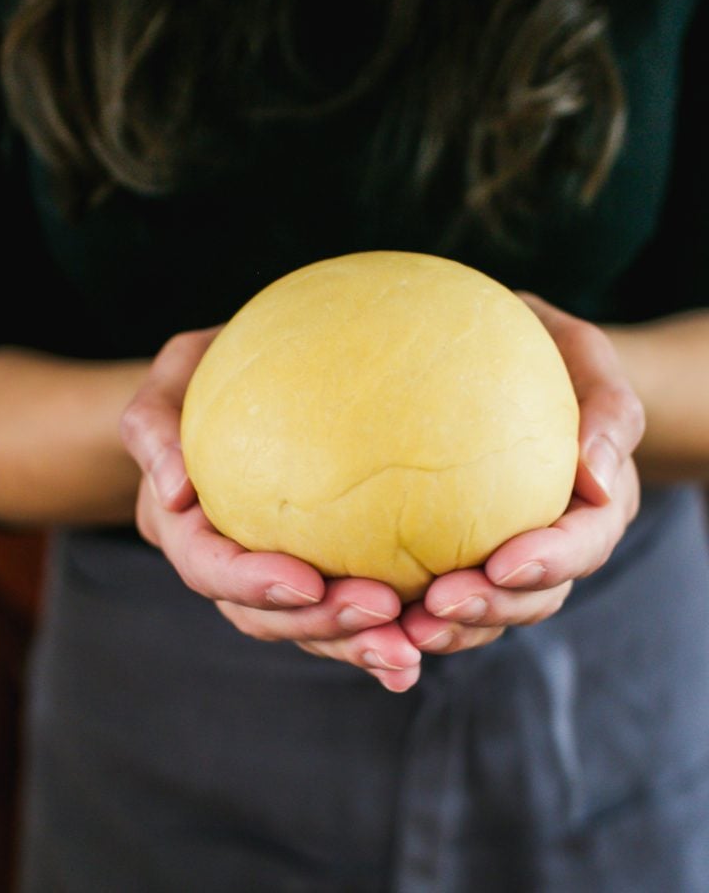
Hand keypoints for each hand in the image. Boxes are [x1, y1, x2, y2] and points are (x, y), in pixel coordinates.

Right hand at [120, 328, 420, 692]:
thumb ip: (156, 425)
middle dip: (320, 623)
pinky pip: (344, 611)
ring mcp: (272, 574)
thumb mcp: (175, 371)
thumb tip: (177, 490)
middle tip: (382, 611)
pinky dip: (378, 634)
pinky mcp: (316, 569)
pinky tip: (421, 646)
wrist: (247, 381)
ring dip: (356, 644)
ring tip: (409, 650)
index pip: (209, 566)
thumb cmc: (208, 368)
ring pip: (308, 628)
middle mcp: (227, 563)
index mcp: (184, 524)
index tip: (307, 581)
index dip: (252, 583)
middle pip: (264, 615)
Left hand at [402, 294, 645, 654]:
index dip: (550, 562)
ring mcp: (507, 557)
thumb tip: (598, 478)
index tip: (502, 565)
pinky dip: (413, 617)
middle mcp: (555, 541)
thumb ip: (606, 406)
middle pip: (535, 597)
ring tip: (403, 629)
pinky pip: (442, 600)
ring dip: (451, 629)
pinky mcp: (459, 556)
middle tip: (437, 605)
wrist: (503, 359)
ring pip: (490, 614)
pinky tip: (372, 616)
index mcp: (595, 502)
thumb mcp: (584, 353)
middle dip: (491, 609)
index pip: (584, 544)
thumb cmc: (548, 349)